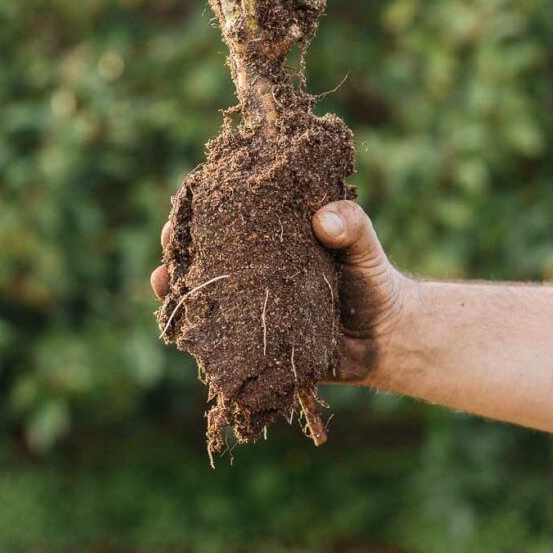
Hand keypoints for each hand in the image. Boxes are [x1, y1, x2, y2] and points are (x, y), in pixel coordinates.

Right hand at [151, 199, 412, 388]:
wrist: (389, 338)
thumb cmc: (372, 278)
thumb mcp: (363, 244)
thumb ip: (351, 225)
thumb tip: (323, 221)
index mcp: (271, 240)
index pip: (227, 217)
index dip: (201, 209)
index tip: (187, 203)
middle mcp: (253, 273)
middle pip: (204, 257)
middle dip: (179, 249)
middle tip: (170, 246)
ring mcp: (252, 311)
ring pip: (203, 299)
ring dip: (178, 291)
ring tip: (163, 282)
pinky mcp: (258, 348)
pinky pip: (222, 345)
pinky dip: (201, 340)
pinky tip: (186, 333)